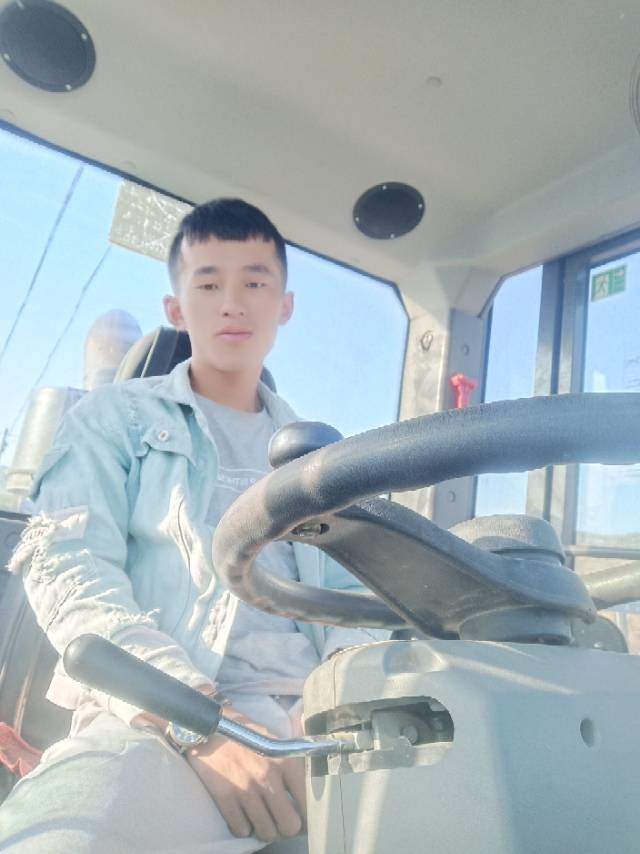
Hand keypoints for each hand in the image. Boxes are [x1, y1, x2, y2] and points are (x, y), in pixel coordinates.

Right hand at [186, 708, 305, 843]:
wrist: (209, 726)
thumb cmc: (245, 732)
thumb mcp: (275, 738)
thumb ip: (295, 756)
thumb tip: (317, 767)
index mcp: (285, 760)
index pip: (307, 801)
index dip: (308, 816)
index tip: (304, 819)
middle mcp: (268, 777)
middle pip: (289, 825)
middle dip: (287, 827)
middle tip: (281, 821)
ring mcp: (246, 789)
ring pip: (266, 832)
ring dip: (265, 829)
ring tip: (263, 819)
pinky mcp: (225, 798)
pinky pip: (241, 830)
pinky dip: (243, 827)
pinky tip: (243, 816)